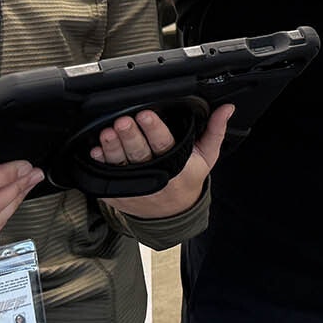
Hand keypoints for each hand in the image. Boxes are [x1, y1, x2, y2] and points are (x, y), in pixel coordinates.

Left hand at [92, 104, 232, 219]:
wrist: (172, 214)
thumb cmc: (188, 179)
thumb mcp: (206, 158)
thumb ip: (214, 131)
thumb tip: (226, 108)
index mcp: (176, 165)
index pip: (165, 144)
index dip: (154, 129)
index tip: (146, 114)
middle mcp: (154, 176)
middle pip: (139, 154)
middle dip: (130, 136)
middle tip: (122, 121)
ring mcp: (135, 186)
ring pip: (120, 165)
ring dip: (112, 148)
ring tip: (107, 133)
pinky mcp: (119, 193)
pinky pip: (106, 177)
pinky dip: (100, 164)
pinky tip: (95, 152)